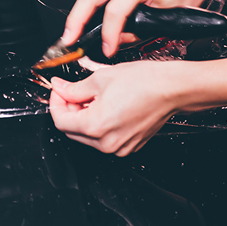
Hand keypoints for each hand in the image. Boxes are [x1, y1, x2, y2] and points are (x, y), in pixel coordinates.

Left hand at [49, 59, 184, 156]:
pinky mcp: (129, 146)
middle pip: (72, 131)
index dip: (55, 103)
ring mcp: (119, 147)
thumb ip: (74, 88)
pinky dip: (100, 124)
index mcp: (96, 126)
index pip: (60, 121)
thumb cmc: (144, 82)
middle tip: (73, 91)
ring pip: (88, 136)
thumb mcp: (101, 78)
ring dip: (84, 117)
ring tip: (94, 97)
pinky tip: (107, 106)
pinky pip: (105, 139)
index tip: (59, 90)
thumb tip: (60, 88)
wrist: (172, 89)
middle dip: (69, 110)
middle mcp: (106, 143)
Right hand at [61, 0, 213, 56]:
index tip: (107, 50)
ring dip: (78, 12)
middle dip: (77, 20)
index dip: (108, 34)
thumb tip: (113, 42)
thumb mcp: (161, 21)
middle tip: (70, 40)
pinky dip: (85, 4)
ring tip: (72, 32)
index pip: (115, 10)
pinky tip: (82, 18)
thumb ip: (135, 33)